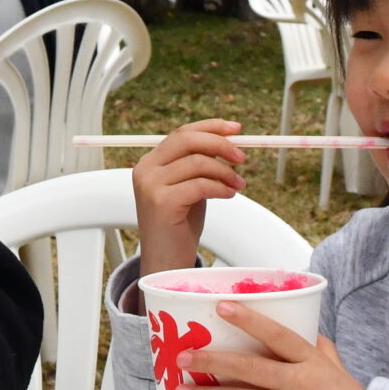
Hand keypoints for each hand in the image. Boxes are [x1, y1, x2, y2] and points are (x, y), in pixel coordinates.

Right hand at [131, 119, 245, 279]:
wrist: (166, 262)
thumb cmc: (179, 226)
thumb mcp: (189, 187)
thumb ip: (200, 165)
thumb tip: (229, 143)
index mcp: (151, 162)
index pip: (182, 133)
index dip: (211, 127)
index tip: (236, 129)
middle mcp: (146, 170)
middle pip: (187, 140)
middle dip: (220, 144)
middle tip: (242, 157)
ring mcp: (151, 186)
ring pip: (197, 162)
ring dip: (225, 171)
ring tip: (239, 184)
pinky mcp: (161, 203)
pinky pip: (200, 185)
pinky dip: (220, 187)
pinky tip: (230, 194)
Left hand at [184, 304, 365, 389]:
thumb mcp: (336, 367)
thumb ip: (317, 346)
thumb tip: (304, 324)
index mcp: (309, 362)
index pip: (276, 335)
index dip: (248, 320)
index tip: (221, 307)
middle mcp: (297, 384)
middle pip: (247, 368)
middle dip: (211, 361)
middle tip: (183, 357)